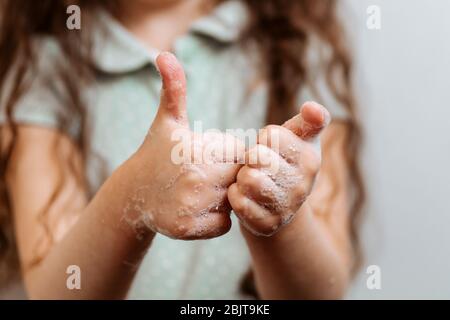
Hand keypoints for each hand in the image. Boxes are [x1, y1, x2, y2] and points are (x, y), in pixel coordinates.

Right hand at [125, 52, 244, 239]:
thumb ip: (174, 88)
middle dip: (227, 175)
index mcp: (196, 149)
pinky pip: (224, 224)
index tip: (207, 155)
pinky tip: (196, 208)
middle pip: (238, 176)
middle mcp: (195, 178)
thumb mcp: (166, 121)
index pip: (239, 151)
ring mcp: (191, 206)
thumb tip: (164, 54)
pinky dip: (216, 219)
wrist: (133, 193)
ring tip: (198, 191)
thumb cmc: (156, 154)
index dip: (227, 154)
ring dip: (223, 197)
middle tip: (203, 174)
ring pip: (233, 201)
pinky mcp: (188, 229)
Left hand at [228, 102, 329, 235]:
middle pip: (257, 156)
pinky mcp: (266, 224)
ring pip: (248, 180)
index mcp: (310, 160)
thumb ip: (308, 120)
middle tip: (258, 165)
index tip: (271, 148)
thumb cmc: (287, 163)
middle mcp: (302, 186)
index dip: (264, 139)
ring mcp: (285, 208)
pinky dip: (235, 194)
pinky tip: (245, 195)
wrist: (280, 205)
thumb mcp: (300, 139)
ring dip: (242, 177)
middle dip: (251, 157)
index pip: (271, 135)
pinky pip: (237, 201)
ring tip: (251, 179)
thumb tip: (312, 107)